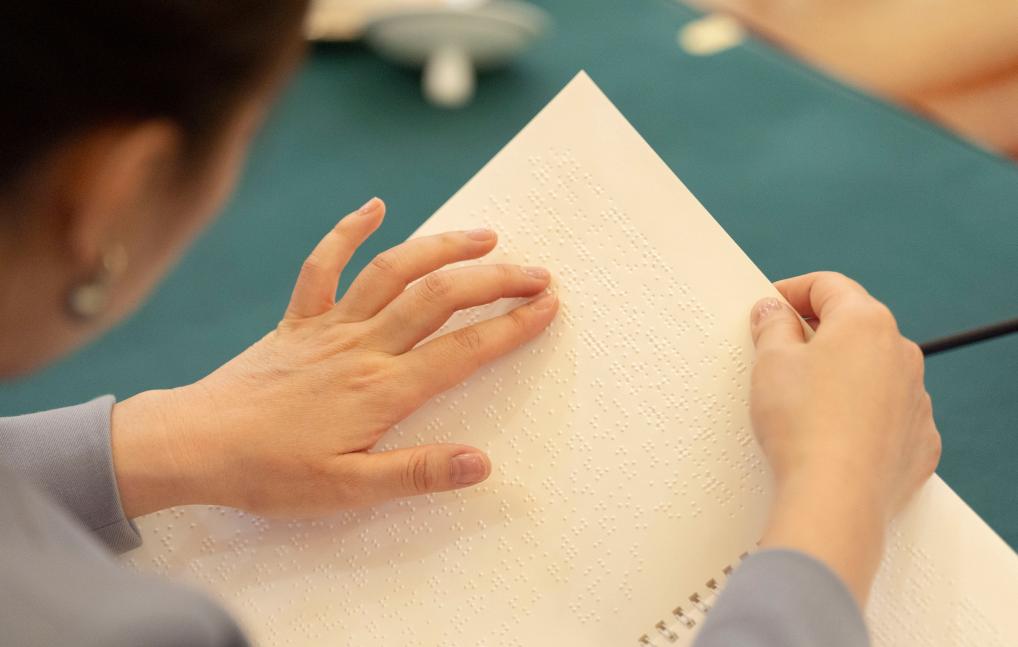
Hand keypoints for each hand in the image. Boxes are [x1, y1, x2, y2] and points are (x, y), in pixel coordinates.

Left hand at [111, 197, 557, 517]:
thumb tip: (482, 462)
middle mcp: (362, 347)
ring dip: (442, 247)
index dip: (511, 326)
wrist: (193, 444)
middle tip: (537, 271)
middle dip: (494, 280)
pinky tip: (374, 206)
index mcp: (381, 390)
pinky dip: (348, 231)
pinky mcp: (298, 319)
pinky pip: (323, 265)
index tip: (549, 306)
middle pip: (438, 298)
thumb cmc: (270, 473)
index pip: (462, 351)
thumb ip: (418, 473)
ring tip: (485, 236)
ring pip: (393, 271)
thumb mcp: (348, 490)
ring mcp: (328, 326)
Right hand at [749, 271, 939, 605]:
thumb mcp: (770, 361)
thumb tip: (773, 310)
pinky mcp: (919, 440)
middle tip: (779, 350)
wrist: (835, 498)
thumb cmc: (802, 424)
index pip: (827, 286)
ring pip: (874, 370)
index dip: (791, 291)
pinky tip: (833, 431)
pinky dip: (863, 414)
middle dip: (817, 332)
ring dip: (841, 373)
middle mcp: (902, 353)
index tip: (770, 306)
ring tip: (803, 399)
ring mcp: (916, 398)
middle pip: (855, 326)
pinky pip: (888, 413)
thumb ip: (772, 324)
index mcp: (866, 322)